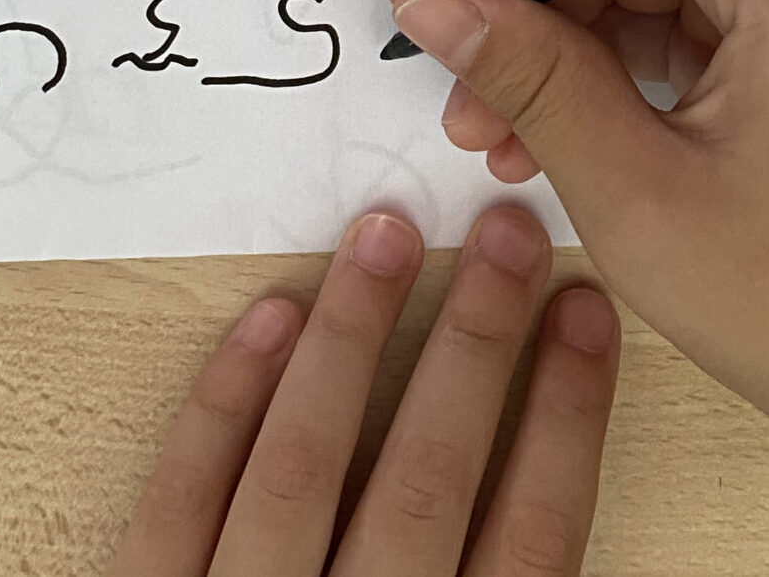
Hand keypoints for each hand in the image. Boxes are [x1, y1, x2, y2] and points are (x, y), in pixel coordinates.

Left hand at [108, 205, 620, 576]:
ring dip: (353, 339)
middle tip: (508, 231)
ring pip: (303, 469)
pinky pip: (182, 500)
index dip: (568, 417)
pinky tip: (270, 318)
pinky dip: (225, 406)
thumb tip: (549, 465)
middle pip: (426, 482)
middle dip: (474, 345)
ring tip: (387, 235)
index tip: (586, 311)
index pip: (531, 537)